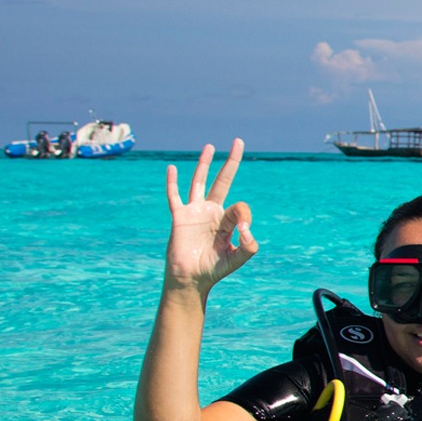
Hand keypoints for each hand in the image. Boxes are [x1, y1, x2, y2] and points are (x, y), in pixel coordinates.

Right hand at [163, 140, 257, 295]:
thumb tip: (246, 227)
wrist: (190, 279)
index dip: (243, 216)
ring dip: (205, 164)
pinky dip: (173, 183)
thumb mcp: (237, 259)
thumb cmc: (214, 270)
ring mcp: (194, 212)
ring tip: (210, 147)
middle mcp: (212, 212)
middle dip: (231, 162)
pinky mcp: (179, 217)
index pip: (239, 207)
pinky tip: (173, 169)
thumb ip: (248, 246)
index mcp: (228, 221)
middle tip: (239, 141)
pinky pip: (174, 196)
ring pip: (200, 182)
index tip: (241, 232)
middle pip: (222, 180)